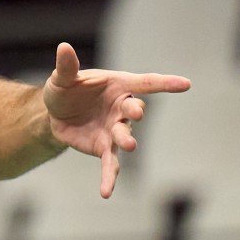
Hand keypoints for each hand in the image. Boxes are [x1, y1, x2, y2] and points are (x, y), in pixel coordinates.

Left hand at [42, 42, 190, 198]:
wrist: (54, 114)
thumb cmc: (65, 90)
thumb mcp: (63, 78)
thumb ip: (66, 66)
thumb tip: (63, 47)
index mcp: (118, 86)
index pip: (145, 83)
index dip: (165, 83)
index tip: (185, 84)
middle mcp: (122, 108)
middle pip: (135, 109)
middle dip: (135, 111)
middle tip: (135, 113)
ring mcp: (115, 129)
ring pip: (125, 135)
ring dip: (128, 139)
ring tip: (129, 145)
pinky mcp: (104, 148)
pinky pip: (110, 164)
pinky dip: (109, 178)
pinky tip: (106, 192)